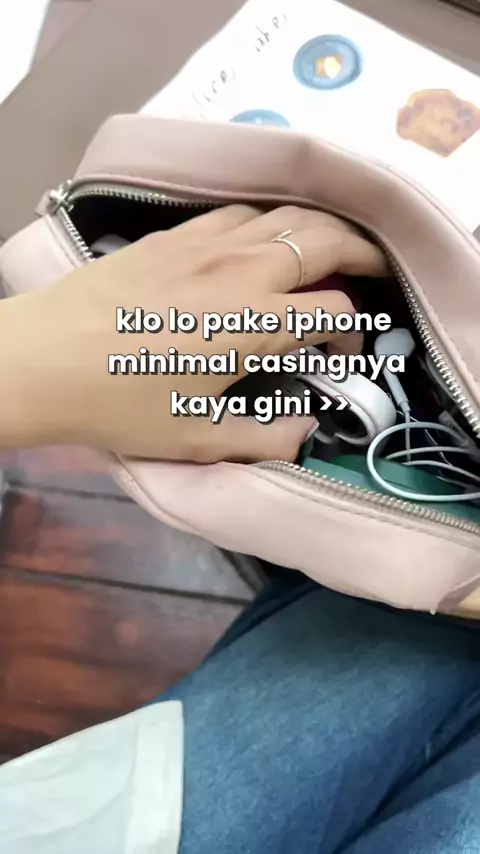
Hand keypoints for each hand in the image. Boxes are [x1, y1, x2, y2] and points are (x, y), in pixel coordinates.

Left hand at [0, 205, 387, 461]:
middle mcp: (241, 268)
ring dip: (316, 229)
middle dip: (362, 252)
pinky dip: (265, 221)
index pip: (335, 309)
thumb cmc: (120, 405)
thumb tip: (305, 432)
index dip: (354, 331)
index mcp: (256, 322)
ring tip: (323, 253)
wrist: (41, 361)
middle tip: (372, 271)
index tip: (342, 352)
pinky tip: (257, 243)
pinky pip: (236, 212)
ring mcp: (204, 243)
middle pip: (325, 236)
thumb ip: (265, 439)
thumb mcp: (197, 439)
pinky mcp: (171, 234)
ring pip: (283, 213)